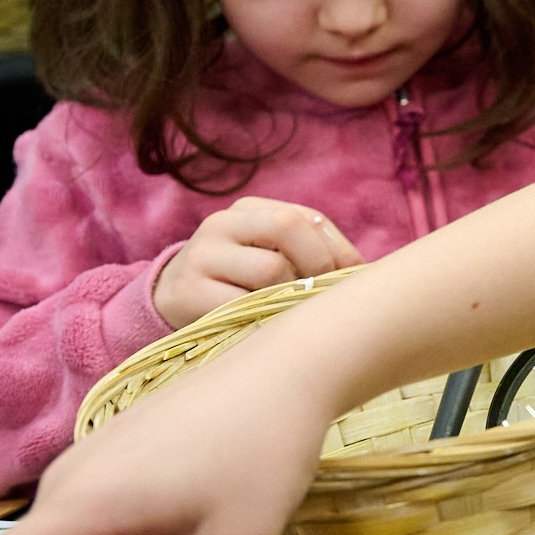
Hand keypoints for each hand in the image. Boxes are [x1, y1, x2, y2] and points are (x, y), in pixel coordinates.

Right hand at [152, 199, 363, 328]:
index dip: (337, 249)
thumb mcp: (268, 256)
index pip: (307, 218)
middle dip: (317, 263)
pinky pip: (244, 305)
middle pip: (288, 227)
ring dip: (290, 294)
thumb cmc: (238, 283)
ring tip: (288, 309)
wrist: (170, 302)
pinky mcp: (189, 292)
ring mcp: (203, 255)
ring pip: (270, 268)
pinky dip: (265, 317)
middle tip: (322, 294)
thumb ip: (309, 253)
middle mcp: (223, 223)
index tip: (350, 277)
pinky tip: (267, 325)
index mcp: (249, 209)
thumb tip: (364, 272)